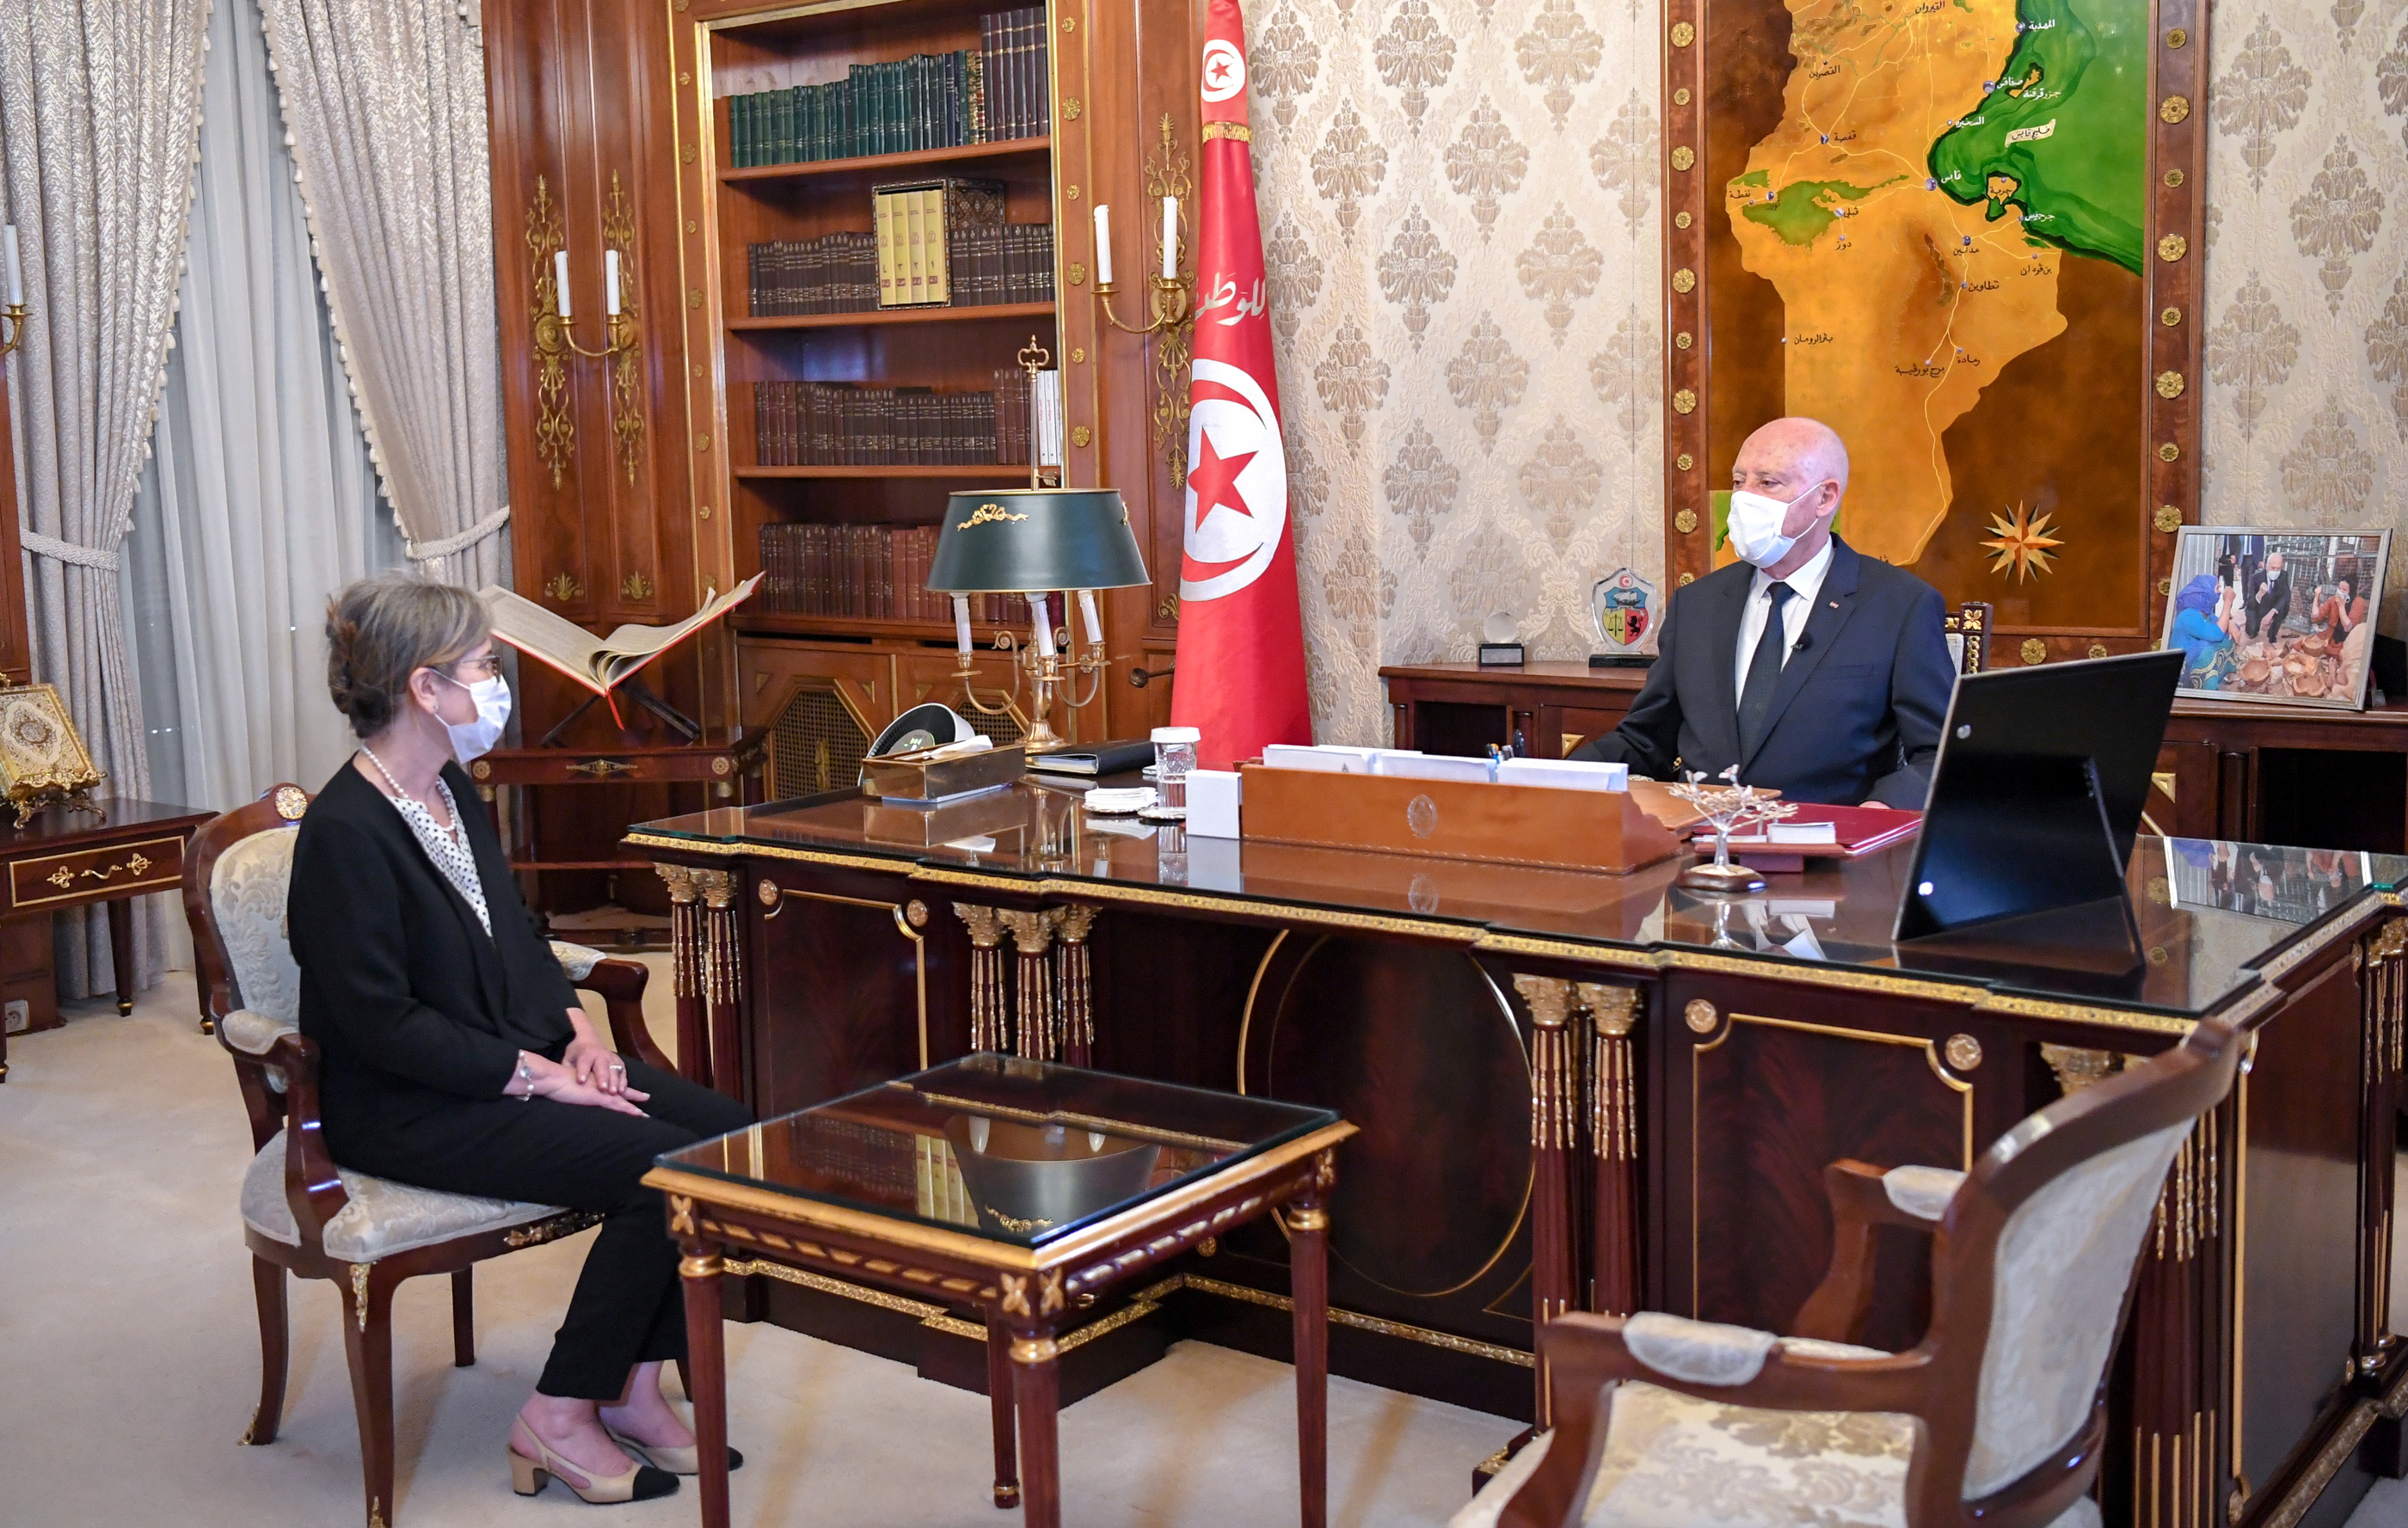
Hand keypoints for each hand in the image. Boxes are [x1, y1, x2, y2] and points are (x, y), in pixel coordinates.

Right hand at [521, 1051, 648, 1116]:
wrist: (553, 1078)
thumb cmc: (556, 1083)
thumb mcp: (568, 1087)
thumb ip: (574, 1090)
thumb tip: (573, 1093)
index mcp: (594, 1084)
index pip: (611, 1086)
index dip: (621, 1090)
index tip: (630, 1092)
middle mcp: (600, 1086)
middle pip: (621, 1092)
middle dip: (634, 1096)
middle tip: (647, 1097)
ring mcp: (601, 1091)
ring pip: (622, 1100)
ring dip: (634, 1108)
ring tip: (646, 1115)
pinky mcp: (599, 1097)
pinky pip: (617, 1105)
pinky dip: (628, 1109)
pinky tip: (638, 1113)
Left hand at [563, 1031, 630, 1094]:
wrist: (589, 1040)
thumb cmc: (577, 1053)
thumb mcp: (568, 1058)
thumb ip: (567, 1070)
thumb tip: (564, 1083)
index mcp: (586, 1053)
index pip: (584, 1062)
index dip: (582, 1071)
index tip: (581, 1081)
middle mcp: (600, 1054)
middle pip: (602, 1066)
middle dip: (602, 1078)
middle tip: (602, 1089)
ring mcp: (611, 1058)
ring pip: (614, 1070)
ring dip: (615, 1081)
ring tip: (614, 1093)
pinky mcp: (619, 1063)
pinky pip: (623, 1072)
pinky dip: (623, 1081)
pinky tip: (621, 1091)